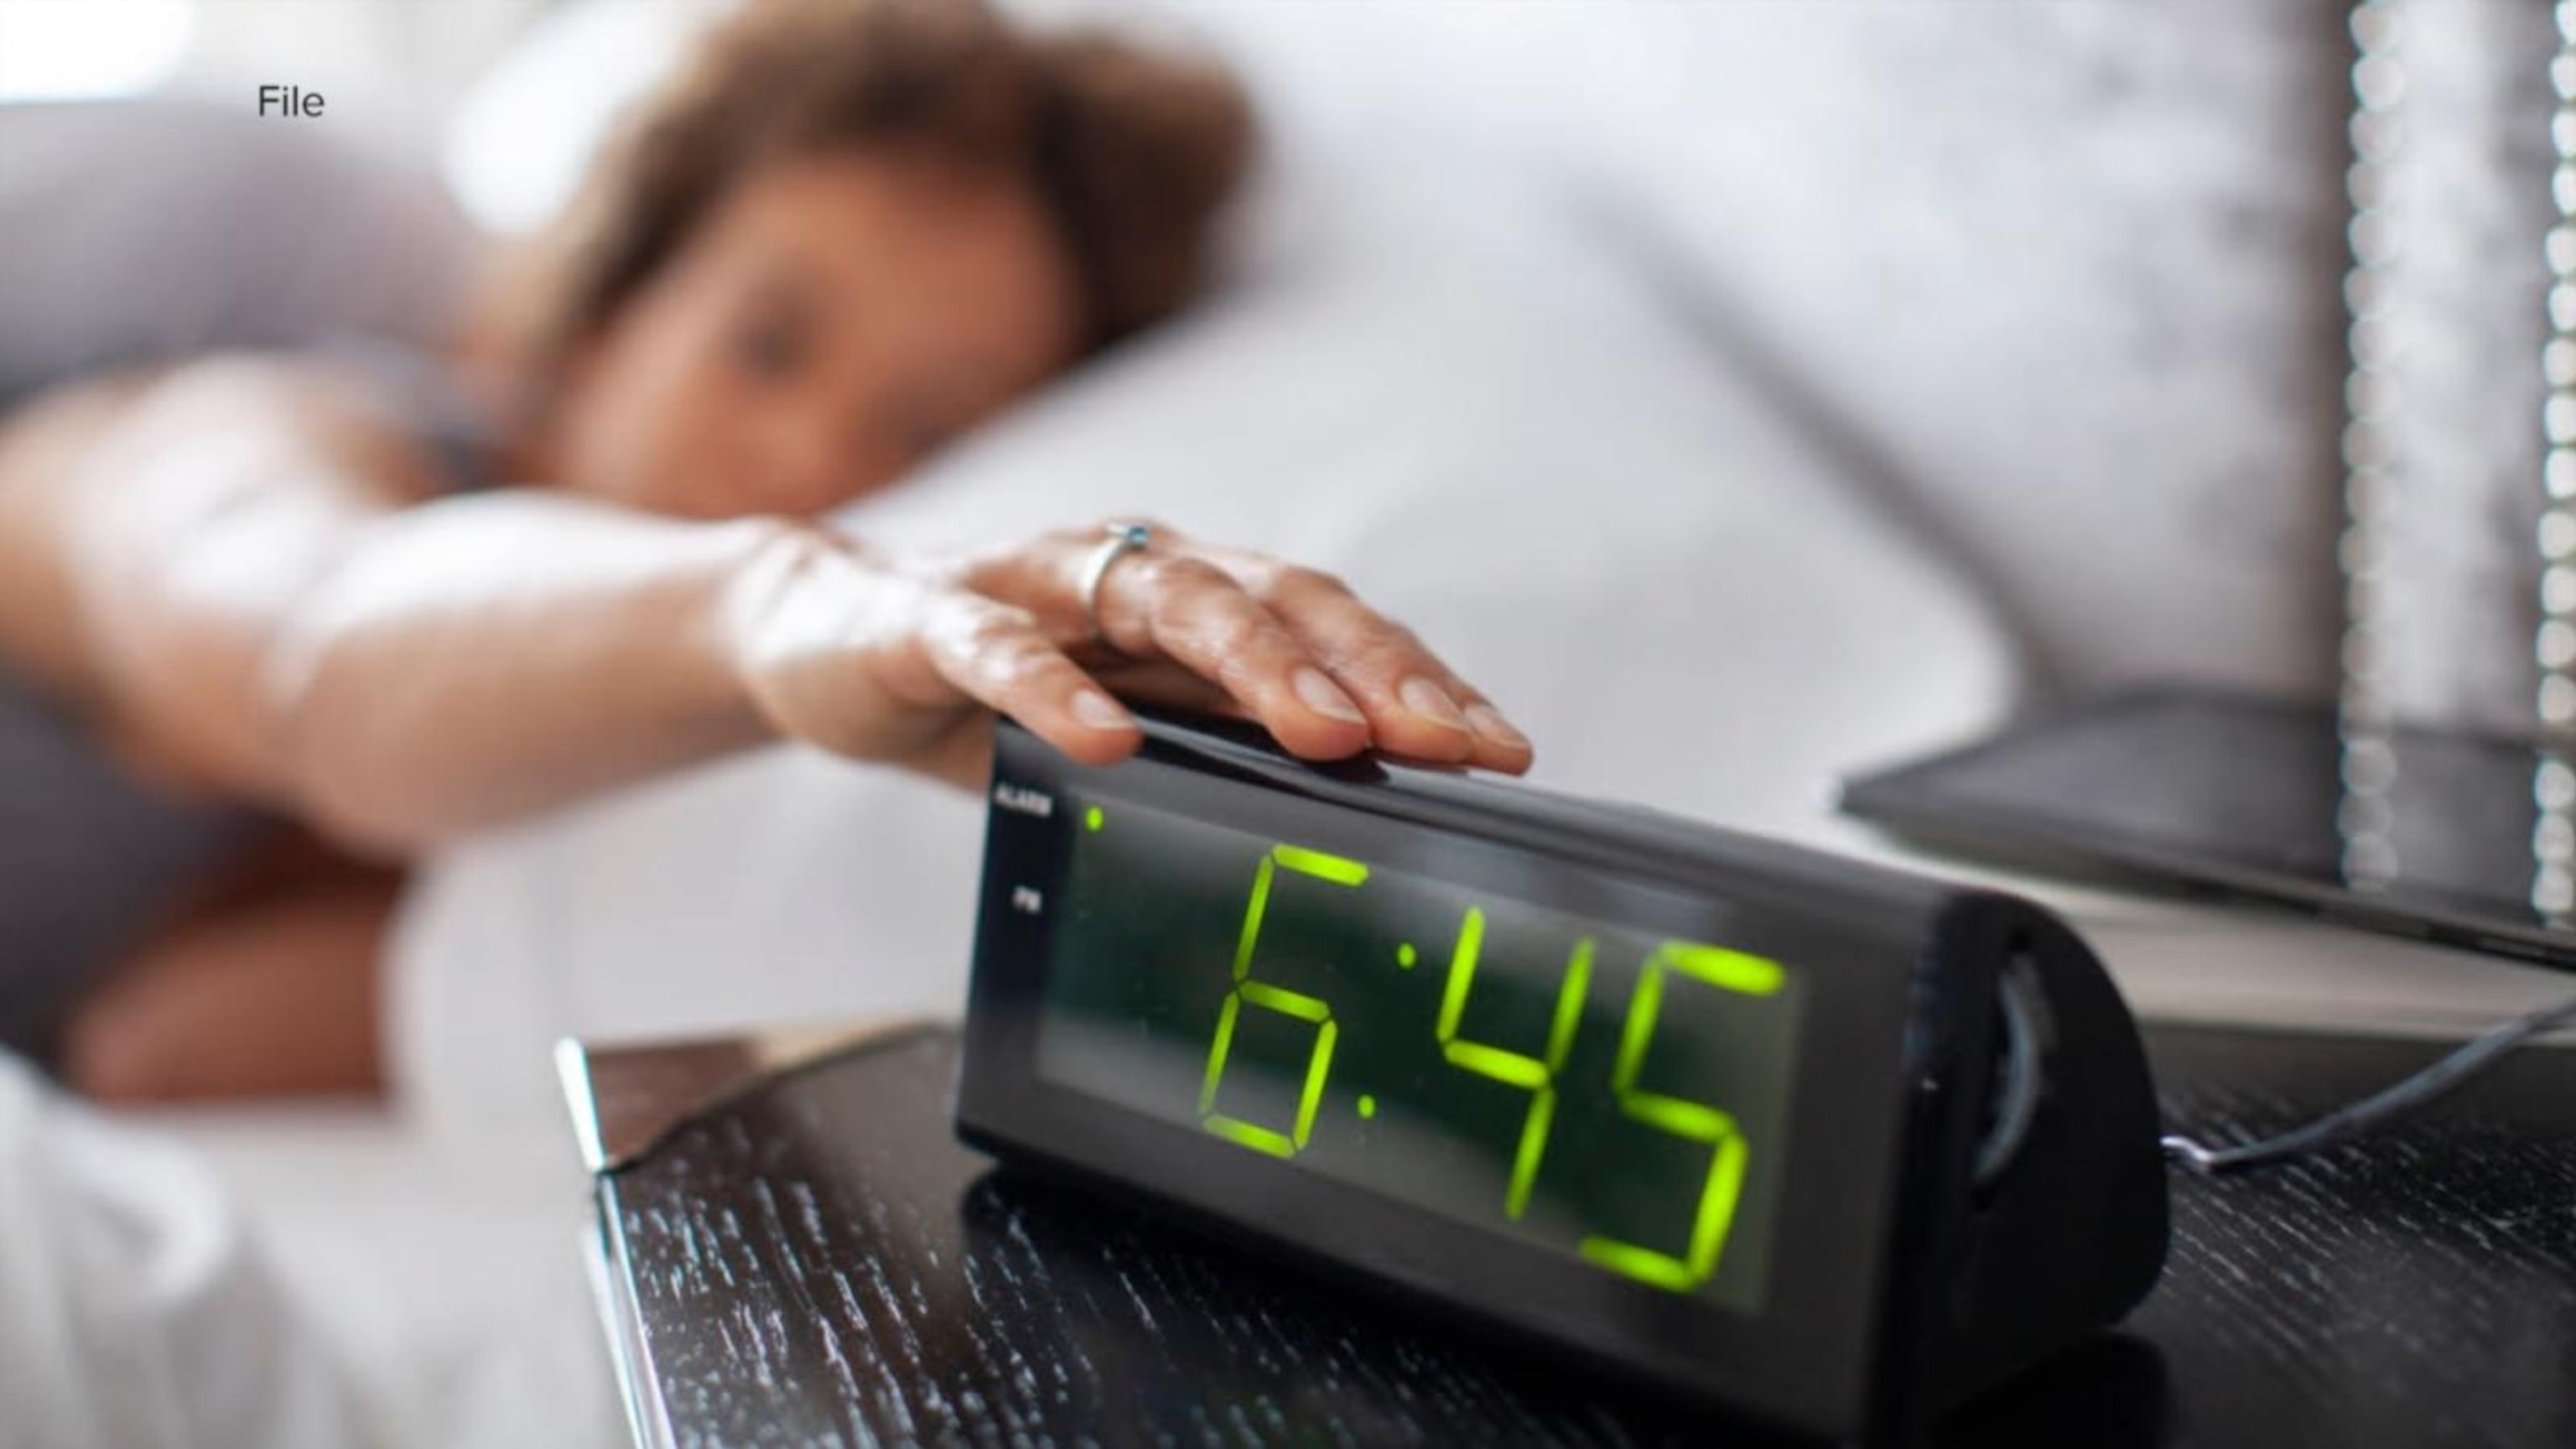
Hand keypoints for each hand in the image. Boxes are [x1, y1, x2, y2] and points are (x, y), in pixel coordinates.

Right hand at [720, 518, 1534, 788]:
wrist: (827, 641)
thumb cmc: (1001, 689)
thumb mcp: (1130, 729)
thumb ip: (1222, 753)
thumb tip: (1357, 820)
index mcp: (1196, 598)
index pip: (1332, 626)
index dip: (1418, 680)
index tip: (1499, 749)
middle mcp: (1134, 568)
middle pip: (1276, 598)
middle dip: (1370, 669)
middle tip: (1443, 741)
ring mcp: (1037, 582)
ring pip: (1166, 600)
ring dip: (1256, 663)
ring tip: (1324, 729)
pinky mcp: (935, 616)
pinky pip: (1002, 648)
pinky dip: (1055, 691)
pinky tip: (1104, 740)